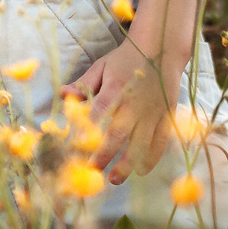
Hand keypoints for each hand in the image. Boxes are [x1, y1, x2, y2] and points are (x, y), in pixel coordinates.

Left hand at [66, 39, 182, 186]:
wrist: (162, 49)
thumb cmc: (126, 59)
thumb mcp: (101, 66)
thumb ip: (83, 84)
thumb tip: (62, 95)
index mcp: (115, 88)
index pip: (98, 113)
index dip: (87, 131)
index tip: (74, 149)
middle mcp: (134, 103)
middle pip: (118, 134)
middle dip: (104, 155)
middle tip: (91, 172)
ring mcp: (152, 112)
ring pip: (140, 143)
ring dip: (127, 164)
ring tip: (115, 179)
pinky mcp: (165, 116)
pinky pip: (160, 141)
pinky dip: (152, 157)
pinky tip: (142, 170)